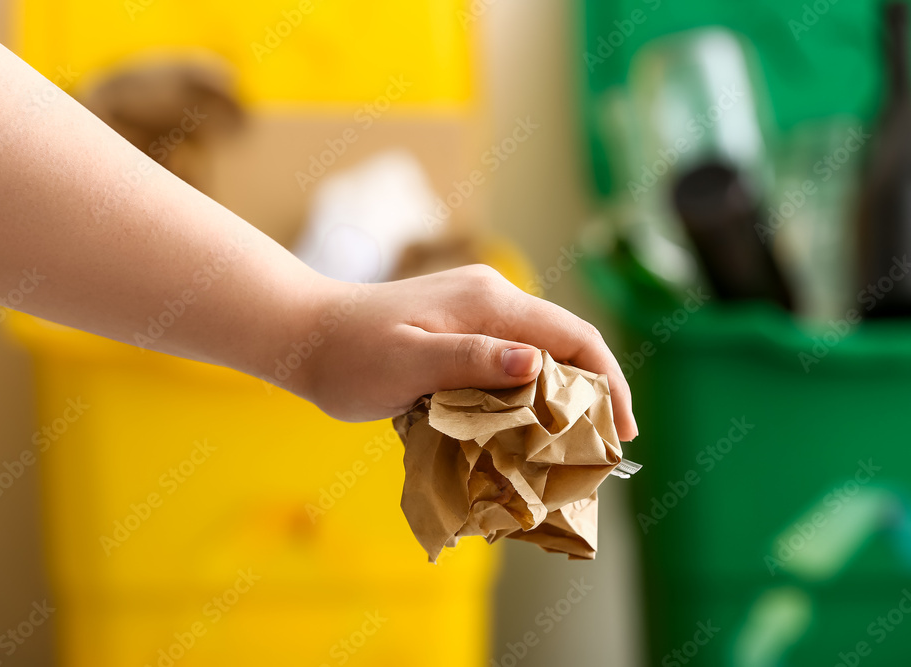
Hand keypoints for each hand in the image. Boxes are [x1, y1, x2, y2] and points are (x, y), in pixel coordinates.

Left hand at [296, 264, 637, 439]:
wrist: (304, 334)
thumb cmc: (349, 354)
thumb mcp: (408, 363)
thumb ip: (472, 361)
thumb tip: (536, 364)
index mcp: (488, 302)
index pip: (572, 336)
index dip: (609, 381)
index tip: (623, 432)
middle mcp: (490, 298)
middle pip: (564, 345)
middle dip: (593, 394)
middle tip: (601, 451)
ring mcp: (475, 311)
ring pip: (539, 354)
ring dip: (561, 397)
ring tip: (571, 446)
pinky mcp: (459, 329)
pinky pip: (510, 361)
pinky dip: (527, 394)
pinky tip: (526, 426)